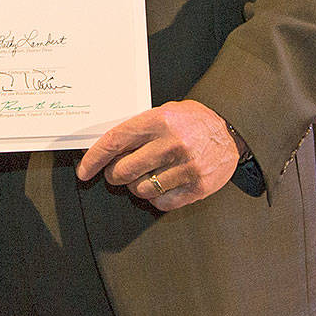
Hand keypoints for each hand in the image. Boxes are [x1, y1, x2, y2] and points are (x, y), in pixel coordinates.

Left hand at [76, 100, 239, 211]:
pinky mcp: (198, 186)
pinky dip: (156, 198)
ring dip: (136, 187)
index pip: (115, 142)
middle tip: (118, 173)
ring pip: (141, 189)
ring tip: (144, 177)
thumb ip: (138, 128)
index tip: (84, 171)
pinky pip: (162, 202)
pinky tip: (161, 186)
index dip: (94, 158)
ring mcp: (186, 167)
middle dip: (114, 175)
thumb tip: (105, 149)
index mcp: (158, 121)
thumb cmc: (192, 121)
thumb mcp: (164, 112)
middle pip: (123, 170)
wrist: (231, 130)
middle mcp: (171, 144)